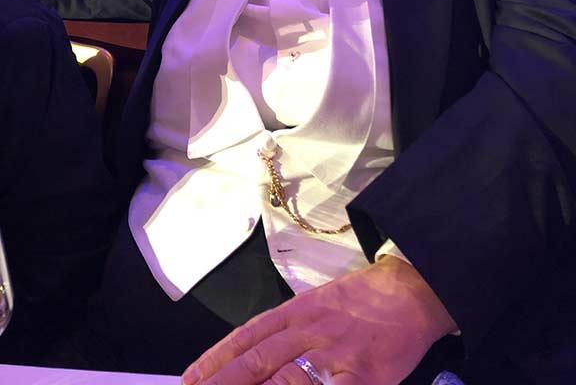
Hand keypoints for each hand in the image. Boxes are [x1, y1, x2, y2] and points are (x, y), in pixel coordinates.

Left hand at [181, 256, 455, 383]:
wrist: (410, 292)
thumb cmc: (361, 301)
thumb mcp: (317, 304)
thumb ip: (285, 329)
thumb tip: (249, 357)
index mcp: (297, 311)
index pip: (247, 338)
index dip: (215, 361)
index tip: (188, 380)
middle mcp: (309, 331)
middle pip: (257, 362)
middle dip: (223, 384)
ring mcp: (335, 356)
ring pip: (284, 381)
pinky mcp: (362, 377)